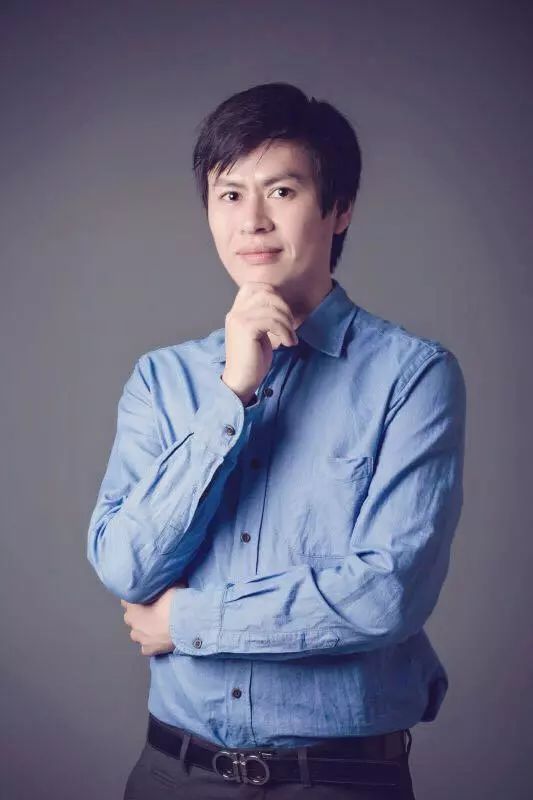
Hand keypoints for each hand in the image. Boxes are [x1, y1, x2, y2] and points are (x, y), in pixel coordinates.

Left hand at [120, 579, 187, 655]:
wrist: (185, 624)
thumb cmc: (174, 603)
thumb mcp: (169, 586)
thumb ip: (162, 585)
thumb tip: (164, 580)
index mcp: (133, 606)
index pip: (126, 600)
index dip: (136, 596)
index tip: (143, 594)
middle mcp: (133, 622)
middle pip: (130, 617)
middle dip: (137, 614)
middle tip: (151, 609)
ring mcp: (140, 638)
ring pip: (136, 633)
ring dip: (142, 629)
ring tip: (154, 625)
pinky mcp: (148, 650)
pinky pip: (145, 647)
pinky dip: (150, 643)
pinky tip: (158, 639)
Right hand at [221, 282, 297, 402]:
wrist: (240, 381)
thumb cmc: (253, 360)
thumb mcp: (259, 333)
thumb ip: (264, 316)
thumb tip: (282, 305)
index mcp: (237, 311)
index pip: (255, 286)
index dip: (273, 294)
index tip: (283, 314)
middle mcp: (235, 312)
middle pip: (266, 293)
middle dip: (284, 308)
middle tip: (290, 326)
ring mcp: (239, 319)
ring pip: (272, 308)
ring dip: (287, 323)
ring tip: (290, 338)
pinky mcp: (246, 329)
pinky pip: (272, 321)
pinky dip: (285, 331)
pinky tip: (287, 343)